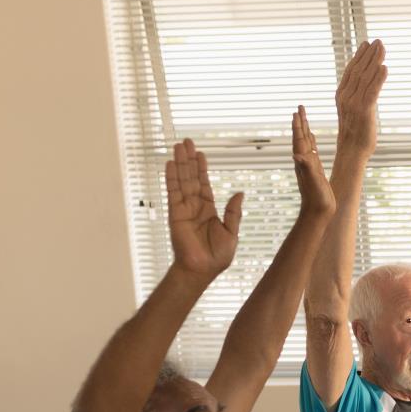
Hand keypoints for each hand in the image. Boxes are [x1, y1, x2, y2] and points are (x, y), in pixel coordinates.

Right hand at [165, 139, 241, 278]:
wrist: (202, 270)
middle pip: (191, 178)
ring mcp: (184, 209)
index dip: (202, 169)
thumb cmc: (217, 257)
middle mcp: (195, 207)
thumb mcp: (232, 233)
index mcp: (209, 210)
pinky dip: (172, 177)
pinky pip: (173, 192)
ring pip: (182, 181)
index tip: (200, 154)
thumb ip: (234, 213)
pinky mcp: (175, 213)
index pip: (204, 184)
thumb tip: (240, 193)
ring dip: (180, 163)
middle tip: (187, 141)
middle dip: (189, 160)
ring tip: (178, 146)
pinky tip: (170, 164)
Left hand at [292, 106, 334, 217]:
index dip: (298, 125)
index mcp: (303, 161)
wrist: (318, 212)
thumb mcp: (312, 182)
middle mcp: (304, 161)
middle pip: (301, 137)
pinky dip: (312, 142)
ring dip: (305, 130)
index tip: (297, 111)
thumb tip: (297, 154)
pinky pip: (312, 151)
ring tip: (304, 117)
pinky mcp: (316, 170)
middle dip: (300, 122)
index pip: (299, 139)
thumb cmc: (316, 199)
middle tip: (300, 107)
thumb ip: (306, 167)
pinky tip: (312, 138)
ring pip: (306, 142)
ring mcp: (309, 165)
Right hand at [335, 38, 386, 155]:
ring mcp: (354, 103)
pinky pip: (372, 91)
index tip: (366, 44)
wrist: (352, 151)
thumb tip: (365, 86)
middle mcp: (346, 96)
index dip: (359, 56)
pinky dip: (378, 78)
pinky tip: (384, 68)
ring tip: (382, 48)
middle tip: (378, 41)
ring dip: (375, 61)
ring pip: (365, 77)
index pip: (351, 71)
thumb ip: (356, 96)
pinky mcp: (364, 111)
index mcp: (341, 95)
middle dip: (369, 54)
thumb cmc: (355, 133)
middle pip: (358, 70)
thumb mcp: (352, 110)